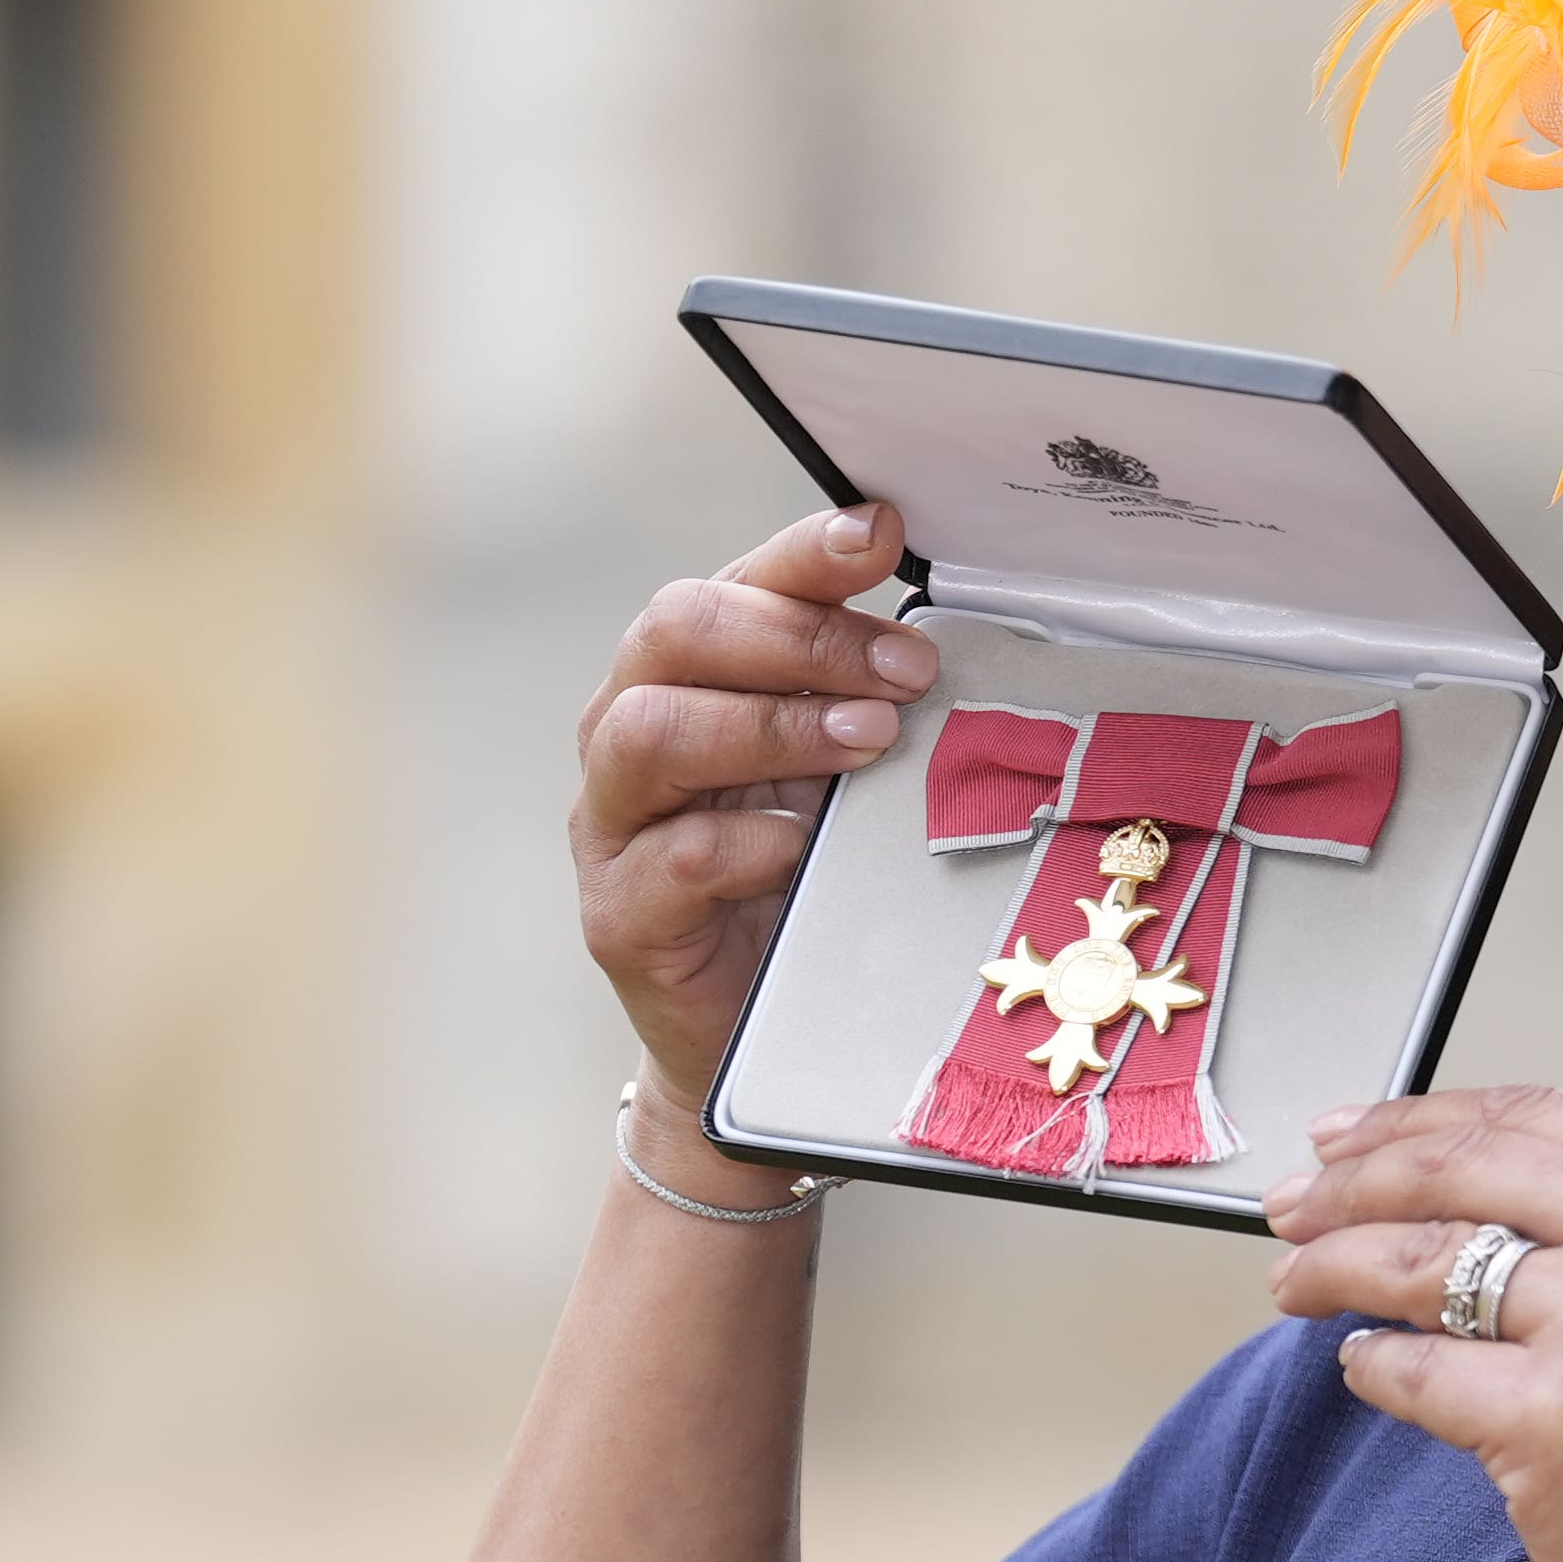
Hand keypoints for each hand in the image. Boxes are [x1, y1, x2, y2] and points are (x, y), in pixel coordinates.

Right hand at [574, 503, 938, 1105]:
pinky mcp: (619, 913)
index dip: (803, 554)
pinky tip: (804, 846)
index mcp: (686, 677)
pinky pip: (667, 858)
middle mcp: (629, 731)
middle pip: (675, 632)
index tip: (882, 535)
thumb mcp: (841, 774)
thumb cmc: (798, 880)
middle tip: (907, 670)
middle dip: (801, 638)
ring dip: (770, 723)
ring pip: (651, 731)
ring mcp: (613, 823)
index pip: (732, 584)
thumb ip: (867, 700)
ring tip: (869, 740)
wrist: (747, 1026)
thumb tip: (949, 634)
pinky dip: (743, 842)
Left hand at [1263, 1088, 1562, 1561]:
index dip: (1413, 1118)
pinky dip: (1369, 1368)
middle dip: (1348, 1184)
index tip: (1345, 1136)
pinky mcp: (1551, 1419)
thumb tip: (1444, 1184)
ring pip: (1413, 1263)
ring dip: (1330, 1270)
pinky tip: (1362, 1368)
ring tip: (1293, 1286)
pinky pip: (1412, 1373)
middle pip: (1452, 1171)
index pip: (1523, 1113)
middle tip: (1290, 1209)